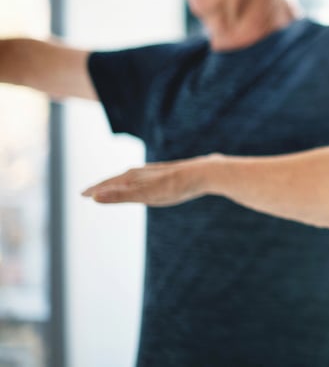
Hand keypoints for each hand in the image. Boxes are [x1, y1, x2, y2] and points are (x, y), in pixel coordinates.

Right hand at [82, 154, 219, 205]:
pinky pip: (146, 179)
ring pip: (132, 178)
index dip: (96, 190)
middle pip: (118, 180)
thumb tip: (94, 197)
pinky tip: (144, 185)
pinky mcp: (168, 175)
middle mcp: (143, 172)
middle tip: (90, 192)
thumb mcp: (147, 194)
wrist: (206, 173)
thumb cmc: (177, 185)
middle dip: (104, 186)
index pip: (109, 184)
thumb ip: (121, 196)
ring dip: (119, 184)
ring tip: (112, 188)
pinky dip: (137, 183)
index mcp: (135, 176)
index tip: (81, 194)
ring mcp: (156, 173)